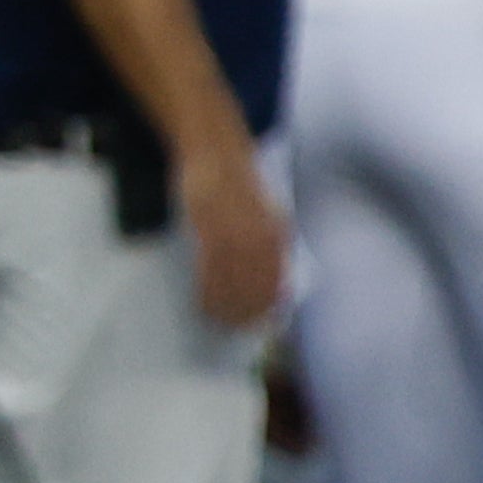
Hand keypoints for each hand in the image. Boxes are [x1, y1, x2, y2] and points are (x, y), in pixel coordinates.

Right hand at [179, 135, 290, 329]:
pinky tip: (202, 302)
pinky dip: (207, 289)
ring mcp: (235, 231)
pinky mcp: (209, 226)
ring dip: (225, 306)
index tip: (262, 323)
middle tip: (235, 328)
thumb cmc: (241, 187)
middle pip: (256, 285)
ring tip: (218, 321)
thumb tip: (279, 285)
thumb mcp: (269, 213)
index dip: (269, 306)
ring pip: (231, 282)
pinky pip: (209, 268)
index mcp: (279, 233)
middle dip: (246, 311)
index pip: (278, 280)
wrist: (218, 153)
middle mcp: (261, 234)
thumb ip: (274, 245)